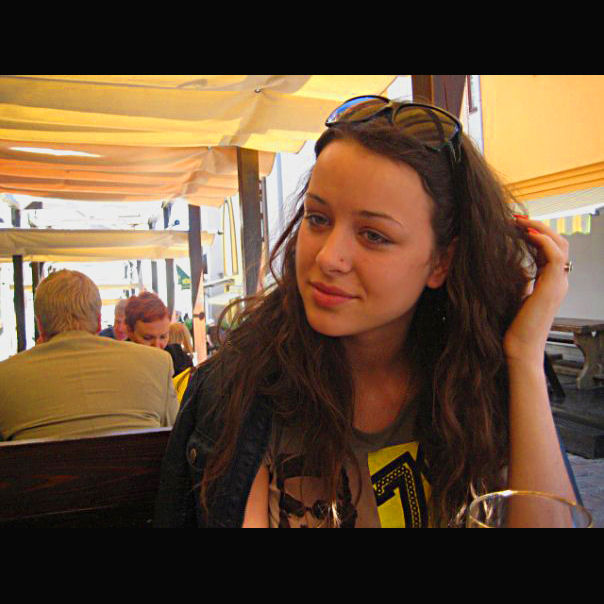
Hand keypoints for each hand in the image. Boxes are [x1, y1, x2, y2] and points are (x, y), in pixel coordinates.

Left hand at [503, 216, 569, 364]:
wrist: (519, 349)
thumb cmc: (513, 328)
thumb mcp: (514, 296)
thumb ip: (518, 280)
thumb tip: (506, 265)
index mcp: (550, 282)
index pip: (549, 249)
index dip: (534, 234)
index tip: (513, 225)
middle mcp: (558, 281)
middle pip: (559, 242)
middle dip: (538, 226)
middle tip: (515, 218)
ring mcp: (558, 283)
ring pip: (560, 244)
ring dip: (539, 228)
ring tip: (519, 221)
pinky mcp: (552, 287)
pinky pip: (554, 254)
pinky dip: (542, 239)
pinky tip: (525, 233)